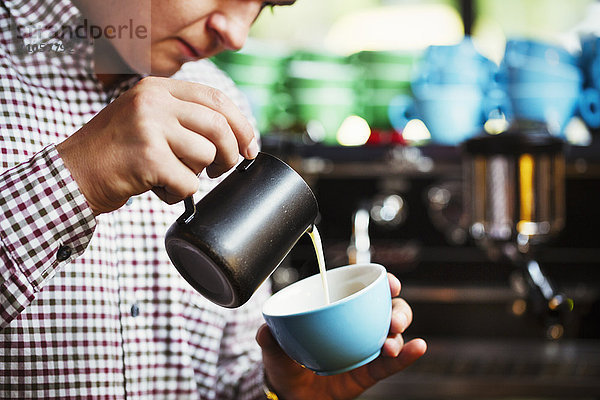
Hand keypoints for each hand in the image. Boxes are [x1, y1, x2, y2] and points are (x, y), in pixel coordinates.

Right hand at [56, 76, 257, 214]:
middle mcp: (153, 102)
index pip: (216, 99)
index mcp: (156, 89)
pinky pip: (188, 182)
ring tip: (173, 178)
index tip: (250, 146)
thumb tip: (236, 136)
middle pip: (219, 126)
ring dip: (198, 176)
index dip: (240, 124)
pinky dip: (178, 194)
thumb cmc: (115, 153)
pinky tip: (157, 189)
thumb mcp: (146, 119)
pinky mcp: (147, 158)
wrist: (72, 174)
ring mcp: (149, 128)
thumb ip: (182, 118)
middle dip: (230, 153)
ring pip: (206, 155)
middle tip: (222, 169)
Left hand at [257, 273, 426, 399]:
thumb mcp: (275, 350)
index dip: (381, 282)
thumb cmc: (287, 363)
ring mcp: (367, 347)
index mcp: (339, 310)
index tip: (388, 281)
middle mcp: (358, 325)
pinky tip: (417, 348)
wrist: (291, 396)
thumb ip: (270, 339)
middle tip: (393, 318)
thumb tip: (265, 329)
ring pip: (395, 333)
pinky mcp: (371, 371)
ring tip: (391, 341)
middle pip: (388, 309)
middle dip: (398, 309)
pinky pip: (392, 363)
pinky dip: (407, 355)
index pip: (364, 290)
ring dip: (400, 332)